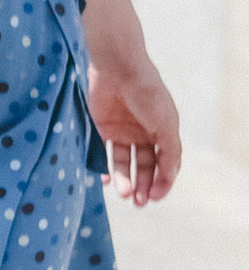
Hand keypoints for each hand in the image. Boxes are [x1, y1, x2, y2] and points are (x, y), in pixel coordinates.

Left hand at [88, 39, 181, 205]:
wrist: (117, 66)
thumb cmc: (146, 92)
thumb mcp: (165, 123)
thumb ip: (169, 152)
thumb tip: (170, 178)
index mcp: (163, 130)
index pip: (165, 163)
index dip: (162, 181)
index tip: (155, 197)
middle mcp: (143, 132)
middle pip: (145, 165)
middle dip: (143, 185)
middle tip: (139, 203)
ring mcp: (122, 130)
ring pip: (124, 162)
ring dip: (125, 180)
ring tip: (124, 194)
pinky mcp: (101, 127)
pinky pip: (102, 153)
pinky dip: (104, 168)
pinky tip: (106, 181)